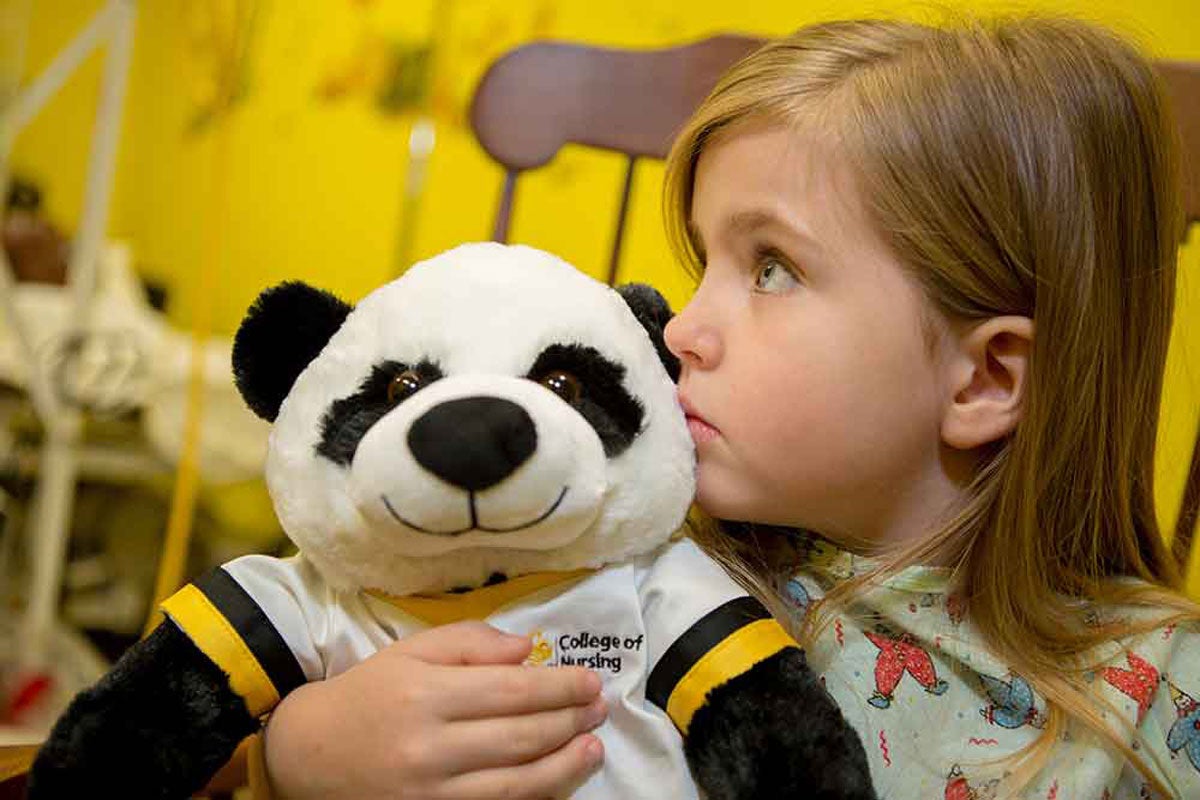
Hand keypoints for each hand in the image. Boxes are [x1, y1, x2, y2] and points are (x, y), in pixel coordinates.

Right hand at [263, 621, 606, 798]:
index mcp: (425, 693)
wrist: (311, 752)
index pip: (512, 690)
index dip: (560, 686)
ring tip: (592, 747)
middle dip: (569, 722)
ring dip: (564, 765)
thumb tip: (529, 648)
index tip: (591, 680)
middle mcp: (428, 746)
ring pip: (516, 784)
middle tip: (599, 708)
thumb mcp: (412, 651)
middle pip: (520, 737)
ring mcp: (430, 793)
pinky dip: (533, 796)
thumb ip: (471, 642)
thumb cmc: (370, 693)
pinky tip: (557, 780)